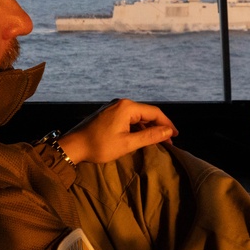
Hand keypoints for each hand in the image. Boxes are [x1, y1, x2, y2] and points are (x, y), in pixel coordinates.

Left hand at [56, 98, 177, 164]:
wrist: (74, 146)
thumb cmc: (100, 146)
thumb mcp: (127, 143)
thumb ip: (150, 136)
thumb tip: (169, 132)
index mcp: (127, 107)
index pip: (155, 112)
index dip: (167, 124)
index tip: (175, 136)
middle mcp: (122, 103)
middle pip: (147, 113)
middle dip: (159, 126)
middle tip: (169, 141)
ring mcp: (114, 107)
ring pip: (138, 116)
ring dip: (149, 128)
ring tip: (158, 141)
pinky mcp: (109, 114)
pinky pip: (129, 118)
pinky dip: (138, 127)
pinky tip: (142, 137)